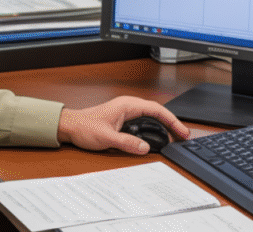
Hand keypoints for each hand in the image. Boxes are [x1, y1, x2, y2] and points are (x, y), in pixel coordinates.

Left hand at [57, 96, 190, 154]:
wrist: (70, 126)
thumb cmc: (84, 126)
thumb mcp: (106, 137)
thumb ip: (127, 143)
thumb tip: (145, 147)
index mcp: (127, 105)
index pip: (156, 109)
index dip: (172, 120)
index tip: (181, 131)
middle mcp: (128, 106)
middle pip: (157, 112)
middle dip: (171, 123)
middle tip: (183, 136)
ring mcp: (126, 112)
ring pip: (151, 117)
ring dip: (163, 126)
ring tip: (174, 137)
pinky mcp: (123, 119)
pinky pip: (144, 122)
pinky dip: (154, 128)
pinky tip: (157, 136)